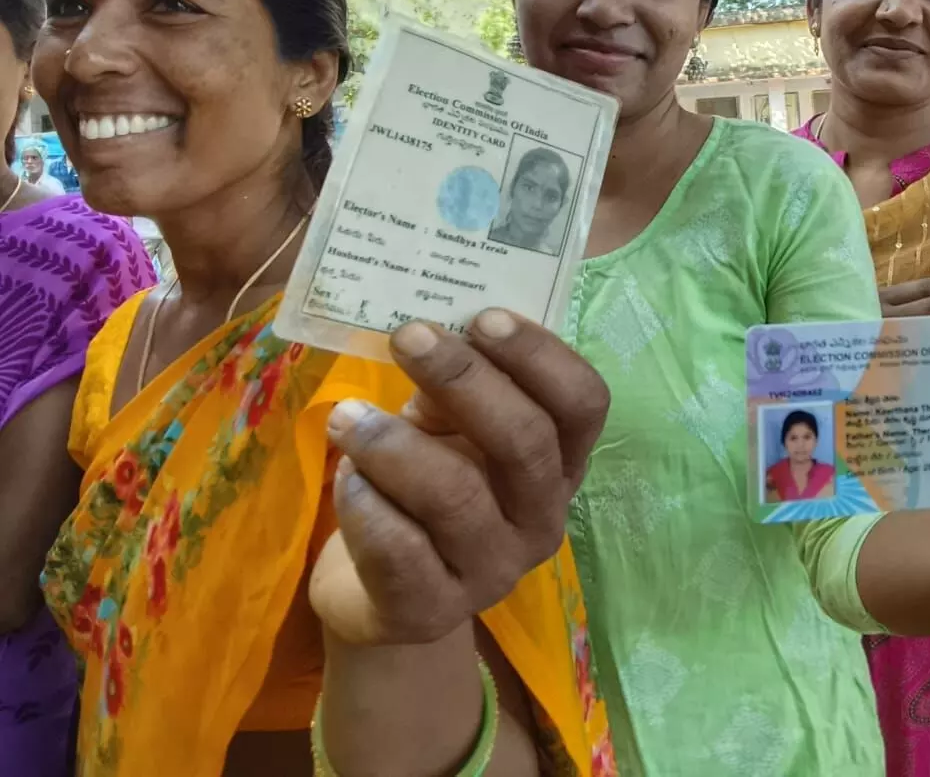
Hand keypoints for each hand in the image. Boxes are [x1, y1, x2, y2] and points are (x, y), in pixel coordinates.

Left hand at [309, 311, 609, 645]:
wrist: (375, 592)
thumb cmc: (422, 483)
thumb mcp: (446, 428)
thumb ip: (452, 387)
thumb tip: (430, 330)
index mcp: (559, 464)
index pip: (584, 404)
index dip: (541, 356)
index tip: (484, 317)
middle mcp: (541, 519)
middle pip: (526, 442)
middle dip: (465, 379)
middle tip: (408, 337)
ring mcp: (491, 572)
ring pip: (456, 496)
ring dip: (394, 444)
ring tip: (345, 416)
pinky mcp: (430, 613)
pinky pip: (399, 552)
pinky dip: (365, 504)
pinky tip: (345, 478)